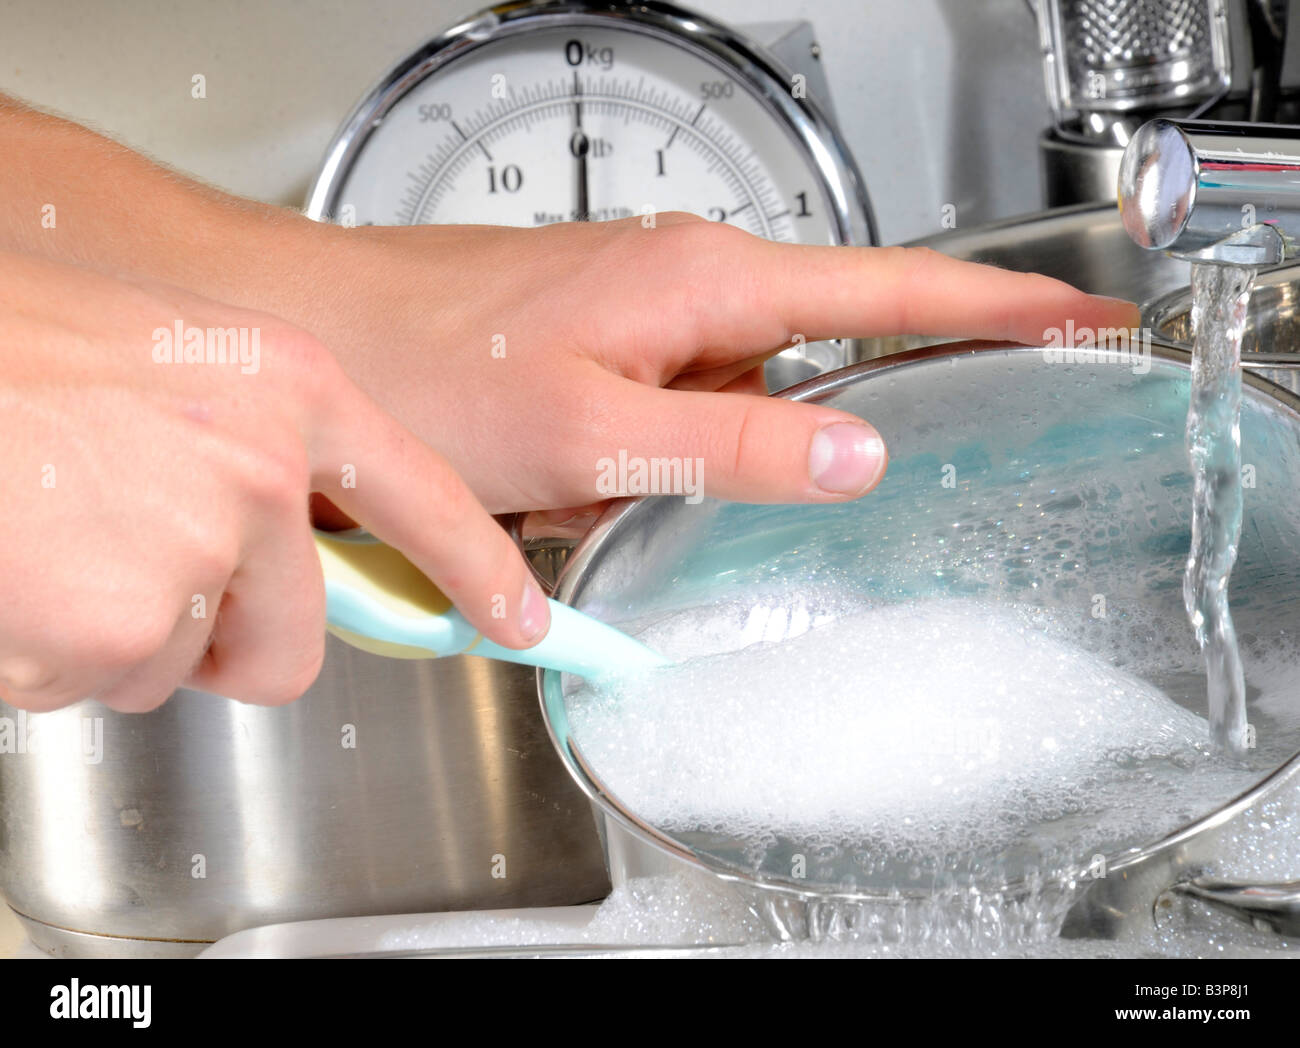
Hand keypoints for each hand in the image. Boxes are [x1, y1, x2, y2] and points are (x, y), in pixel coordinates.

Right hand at [0, 251, 547, 712]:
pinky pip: (95, 685)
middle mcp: (258, 469)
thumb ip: (245, 447)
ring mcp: (194, 551)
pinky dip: (44, 653)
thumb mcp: (163, 361)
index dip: (479, 569)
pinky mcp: (120, 627)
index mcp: (283, 387)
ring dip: (111, 631)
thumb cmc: (3, 344)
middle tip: (122, 566)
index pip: (426, 498)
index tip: (524, 620)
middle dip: (216, 637)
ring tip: (43, 533)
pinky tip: (12, 567)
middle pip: (290, 638)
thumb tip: (281, 543)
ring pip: (179, 666)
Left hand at [264, 215, 1140, 521]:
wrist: (316, 338)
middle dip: (779, 441)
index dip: (1001, 305)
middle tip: (692, 478)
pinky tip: (559, 485)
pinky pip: (663, 420)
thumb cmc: (426, 363)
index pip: (896, 285)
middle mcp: (687, 284)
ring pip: (725, 410)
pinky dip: (634, 467)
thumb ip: (737, 446)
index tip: (1080, 318)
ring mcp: (645, 316)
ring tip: (574, 486)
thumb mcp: (594, 431)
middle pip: (806, 364)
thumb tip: (859, 455)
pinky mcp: (606, 350)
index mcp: (709, 281)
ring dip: (680, 470)